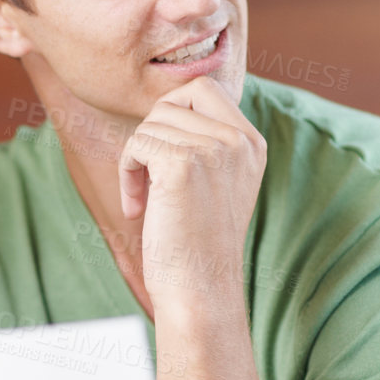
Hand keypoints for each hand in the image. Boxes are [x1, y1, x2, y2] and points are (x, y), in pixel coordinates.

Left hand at [118, 78, 265, 312]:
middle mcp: (239, 141)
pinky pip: (137, 145)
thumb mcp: (217, 183)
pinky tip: (137, 208)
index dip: (171, 114)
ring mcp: (215, 150)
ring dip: (136, 160)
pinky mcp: (184, 165)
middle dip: (151, 133)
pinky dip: (127, 175)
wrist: (200, 290)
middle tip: (150, 173)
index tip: (164, 159)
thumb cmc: (198, 243)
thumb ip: (207, 142)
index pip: (203, 88)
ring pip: (151, 124)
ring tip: (145, 201)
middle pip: (173, 101)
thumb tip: (169, 104)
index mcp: (252, 143)